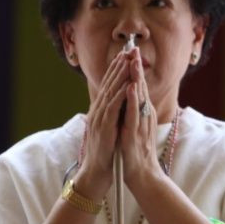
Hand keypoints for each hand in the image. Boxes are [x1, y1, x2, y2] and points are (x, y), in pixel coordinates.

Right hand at [76, 48, 131, 197]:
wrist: (96, 174)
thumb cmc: (106, 152)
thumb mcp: (109, 128)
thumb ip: (113, 113)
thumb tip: (120, 99)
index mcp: (100, 111)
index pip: (108, 85)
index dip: (116, 69)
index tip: (125, 54)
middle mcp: (98, 112)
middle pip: (109, 84)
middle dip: (119, 66)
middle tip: (128, 50)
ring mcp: (100, 120)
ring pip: (111, 92)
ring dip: (120, 76)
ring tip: (128, 61)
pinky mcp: (104, 129)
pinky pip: (113, 109)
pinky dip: (120, 95)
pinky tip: (126, 85)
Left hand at [119, 48, 164, 192]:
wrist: (142, 176)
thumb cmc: (136, 153)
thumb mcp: (134, 127)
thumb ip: (134, 111)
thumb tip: (131, 93)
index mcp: (142, 113)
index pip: (138, 86)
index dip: (134, 69)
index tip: (130, 51)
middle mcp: (144, 116)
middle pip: (140, 87)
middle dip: (136, 67)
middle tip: (133, 48)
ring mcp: (140, 125)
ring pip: (139, 98)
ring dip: (136, 78)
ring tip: (133, 61)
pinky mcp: (135, 136)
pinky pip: (133, 115)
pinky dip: (132, 100)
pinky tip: (131, 88)